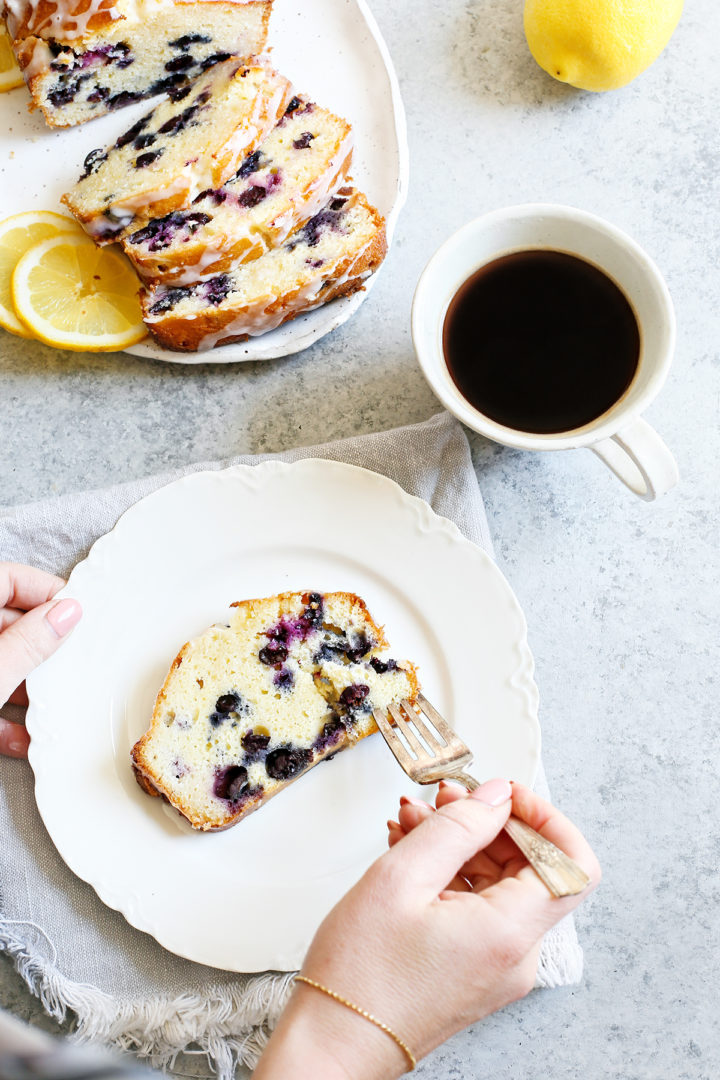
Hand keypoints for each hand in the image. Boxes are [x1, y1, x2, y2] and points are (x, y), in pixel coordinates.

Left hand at [0, 562, 81, 757]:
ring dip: (23, 687)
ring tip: (53, 707)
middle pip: (5, 624)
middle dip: (39, 647)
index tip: (79, 612)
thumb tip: (68, 613)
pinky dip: (1, 716)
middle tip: (73, 662)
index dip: (44, 591)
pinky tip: (22, 740)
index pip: (6, 578)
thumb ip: (29, 644)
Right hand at [253, 780, 599, 1079]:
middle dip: (489, 823)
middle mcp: (515, 955)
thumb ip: (457, 827)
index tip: (506, 795)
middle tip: (444, 798)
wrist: (335, 1042)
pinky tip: (412, 851)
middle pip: (531, 869)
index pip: (572, 864)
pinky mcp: (475, 970)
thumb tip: (496, 797)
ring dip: (462, 844)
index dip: (546, 819)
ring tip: (414, 821)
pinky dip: (451, 874)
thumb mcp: (402, 878)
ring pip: (499, 884)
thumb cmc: (361, 975)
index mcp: (509, 933)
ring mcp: (497, 966)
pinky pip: (479, 908)